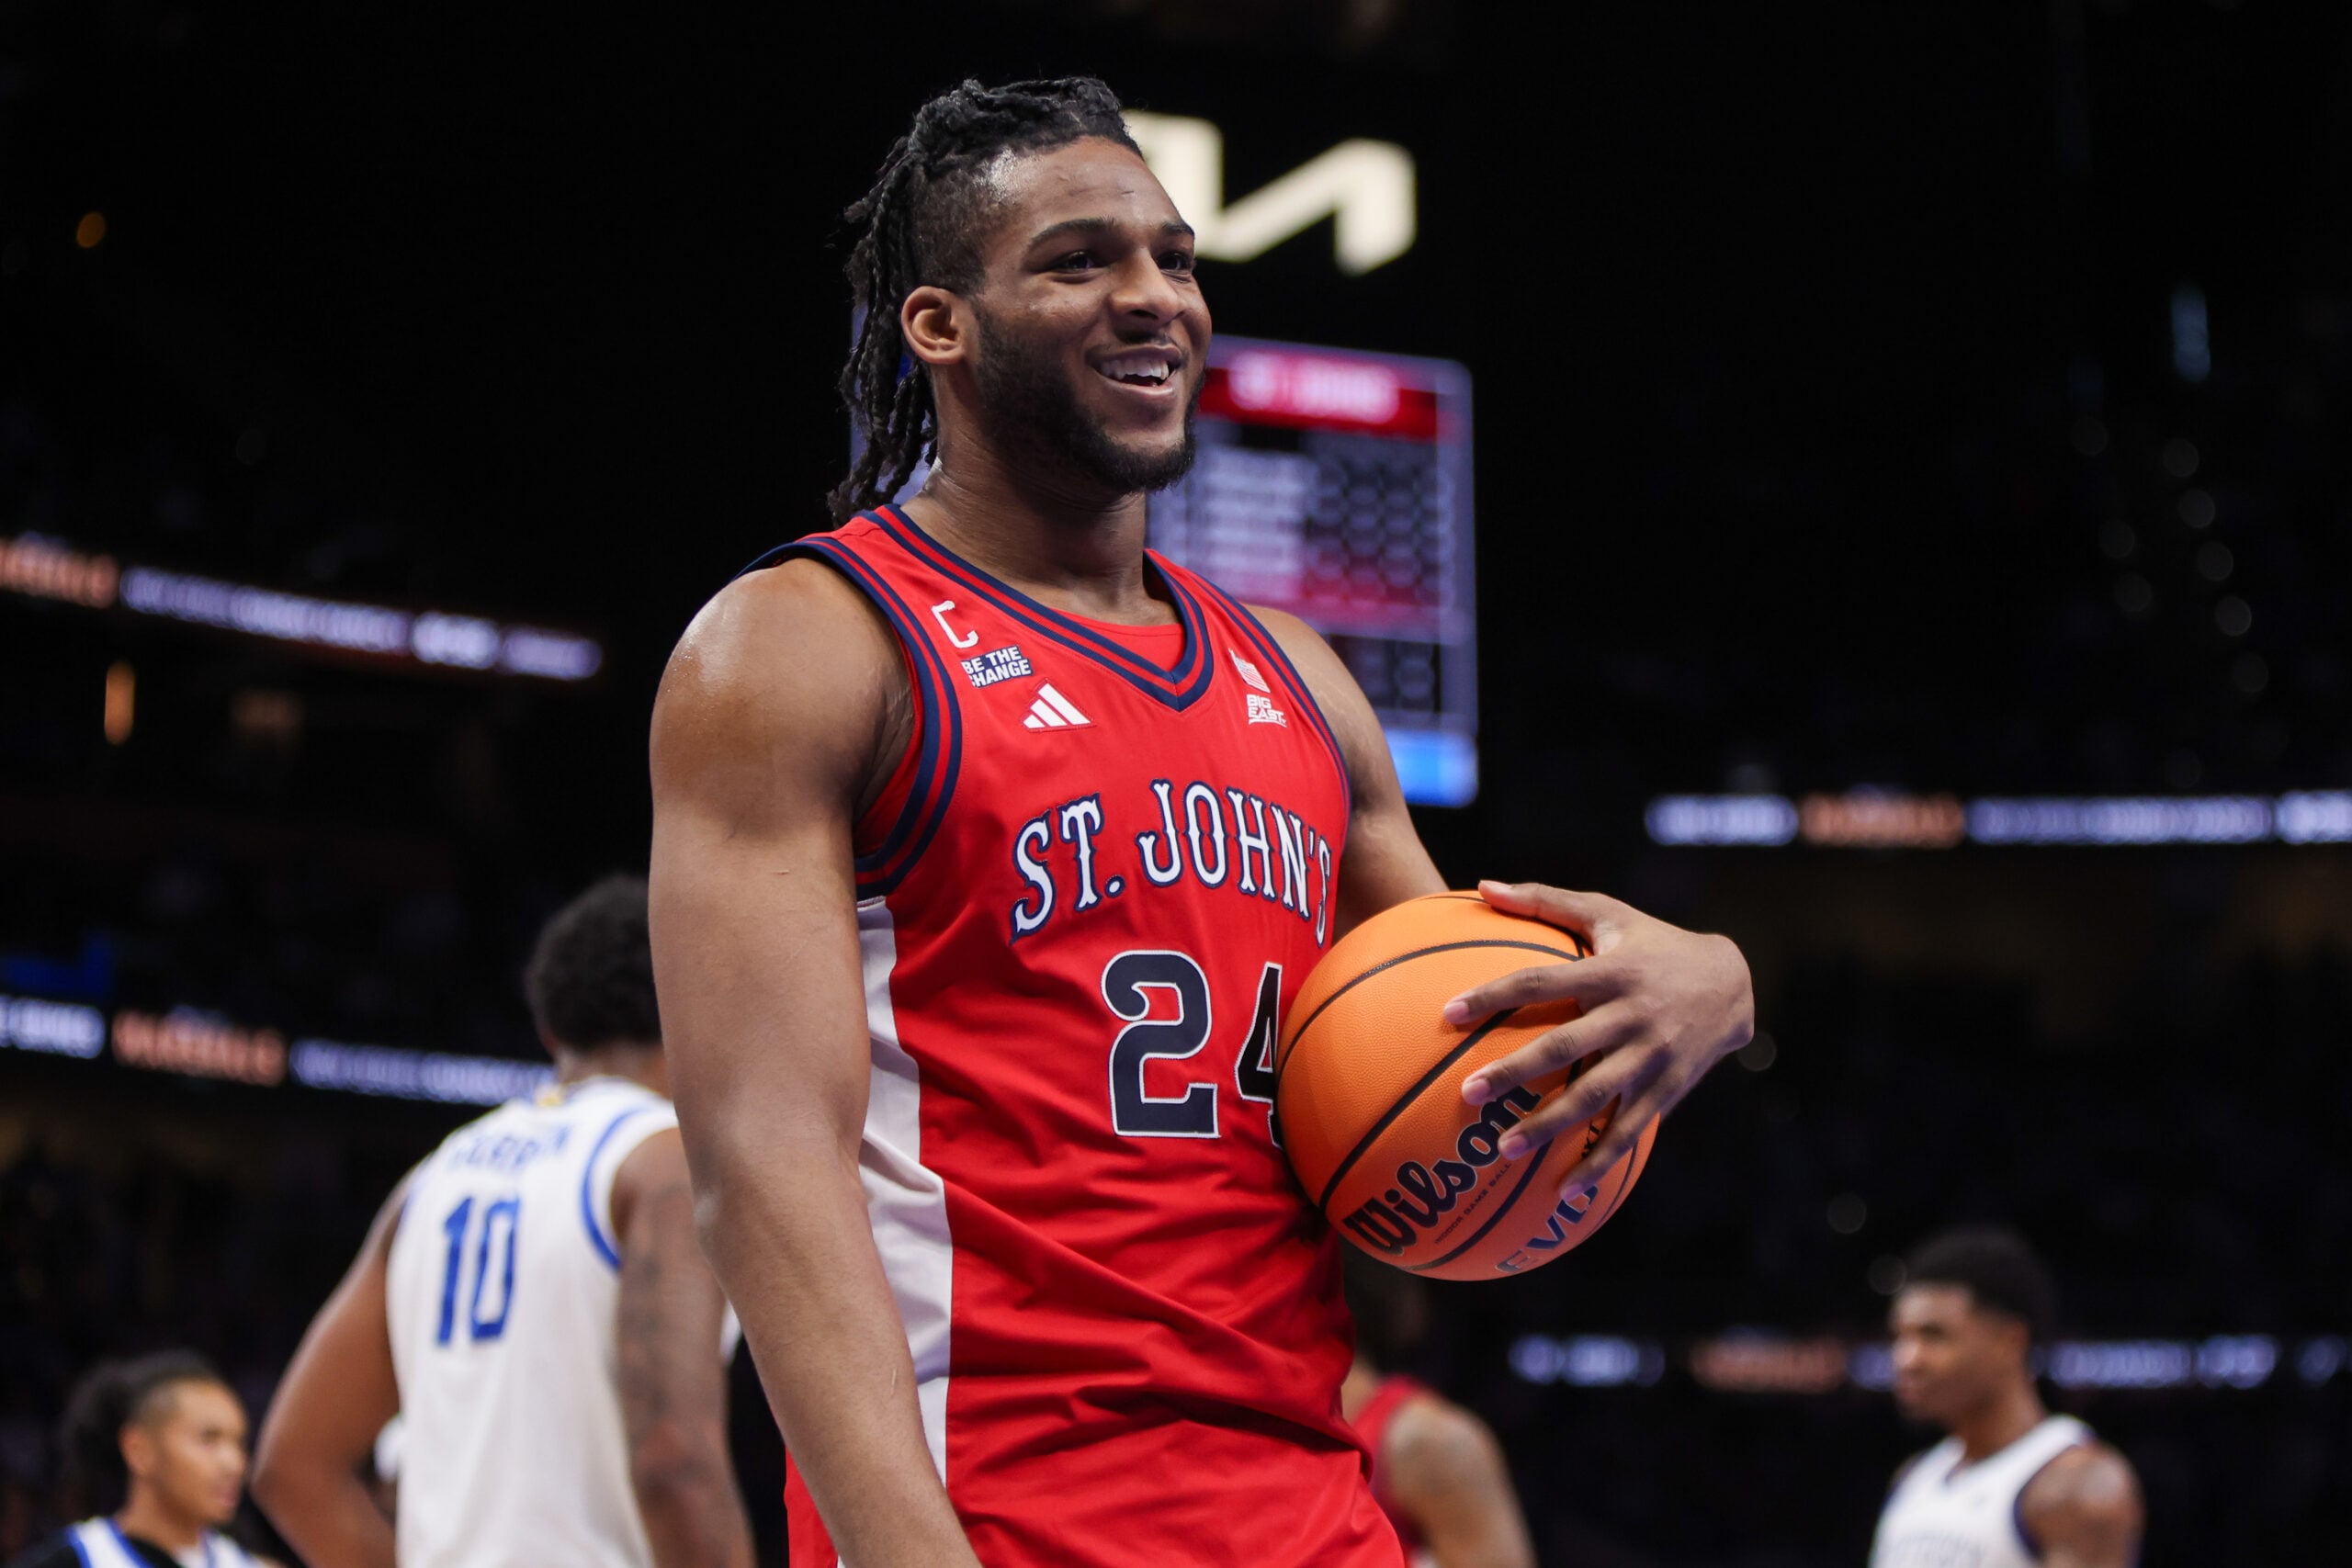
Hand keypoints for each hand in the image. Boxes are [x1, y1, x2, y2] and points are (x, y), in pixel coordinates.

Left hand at [1443, 880, 1752, 1197]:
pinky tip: (1563, 1191)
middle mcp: (1629, 1015)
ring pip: (1594, 1097)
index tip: (1448, 1013)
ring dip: (1549, 1127)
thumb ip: (1544, 900)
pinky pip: (1628, 1131)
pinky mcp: (1667, 1088)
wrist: (1732, 982)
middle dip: (1515, 1072)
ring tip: (1503, 1151)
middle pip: (1564, 1047)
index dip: (1495, 996)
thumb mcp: (1607, 912)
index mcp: (1608, 971)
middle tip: (1468, 1094)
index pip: (1540, 981)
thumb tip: (1482, 886)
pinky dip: (1599, 1162)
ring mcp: (1650, 1056)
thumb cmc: (1651, 943)